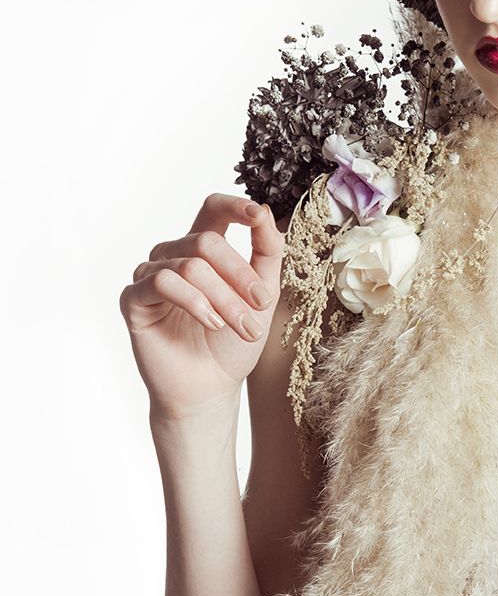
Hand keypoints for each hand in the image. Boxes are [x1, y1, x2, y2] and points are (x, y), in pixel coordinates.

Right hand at [120, 194, 284, 419]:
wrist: (210, 389)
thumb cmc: (232, 344)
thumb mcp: (262, 296)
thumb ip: (266, 253)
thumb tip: (263, 212)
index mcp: (203, 250)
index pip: (213, 210)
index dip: (233, 206)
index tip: (255, 215)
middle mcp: (173, 256)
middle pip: (207, 242)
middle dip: (240, 275)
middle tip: (261, 306)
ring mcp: (150, 275)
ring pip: (189, 266)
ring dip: (224, 298)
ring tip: (243, 327)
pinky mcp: (134, 299)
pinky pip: (162, 283)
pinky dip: (194, 302)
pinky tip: (211, 323)